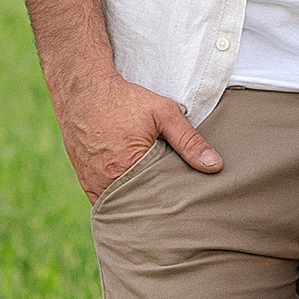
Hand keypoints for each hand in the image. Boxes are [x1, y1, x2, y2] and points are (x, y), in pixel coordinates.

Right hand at [57, 72, 221, 204]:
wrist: (83, 90)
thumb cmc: (125, 100)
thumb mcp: (164, 114)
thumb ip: (190, 141)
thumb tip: (215, 166)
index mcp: (126, 169)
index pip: (159, 200)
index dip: (174, 201)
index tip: (188, 201)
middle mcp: (105, 183)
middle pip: (140, 207)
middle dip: (158, 208)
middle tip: (177, 207)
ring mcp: (92, 185)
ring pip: (122, 206)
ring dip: (139, 205)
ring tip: (159, 204)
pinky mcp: (85, 182)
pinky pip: (106, 201)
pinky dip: (122, 200)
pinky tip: (138, 196)